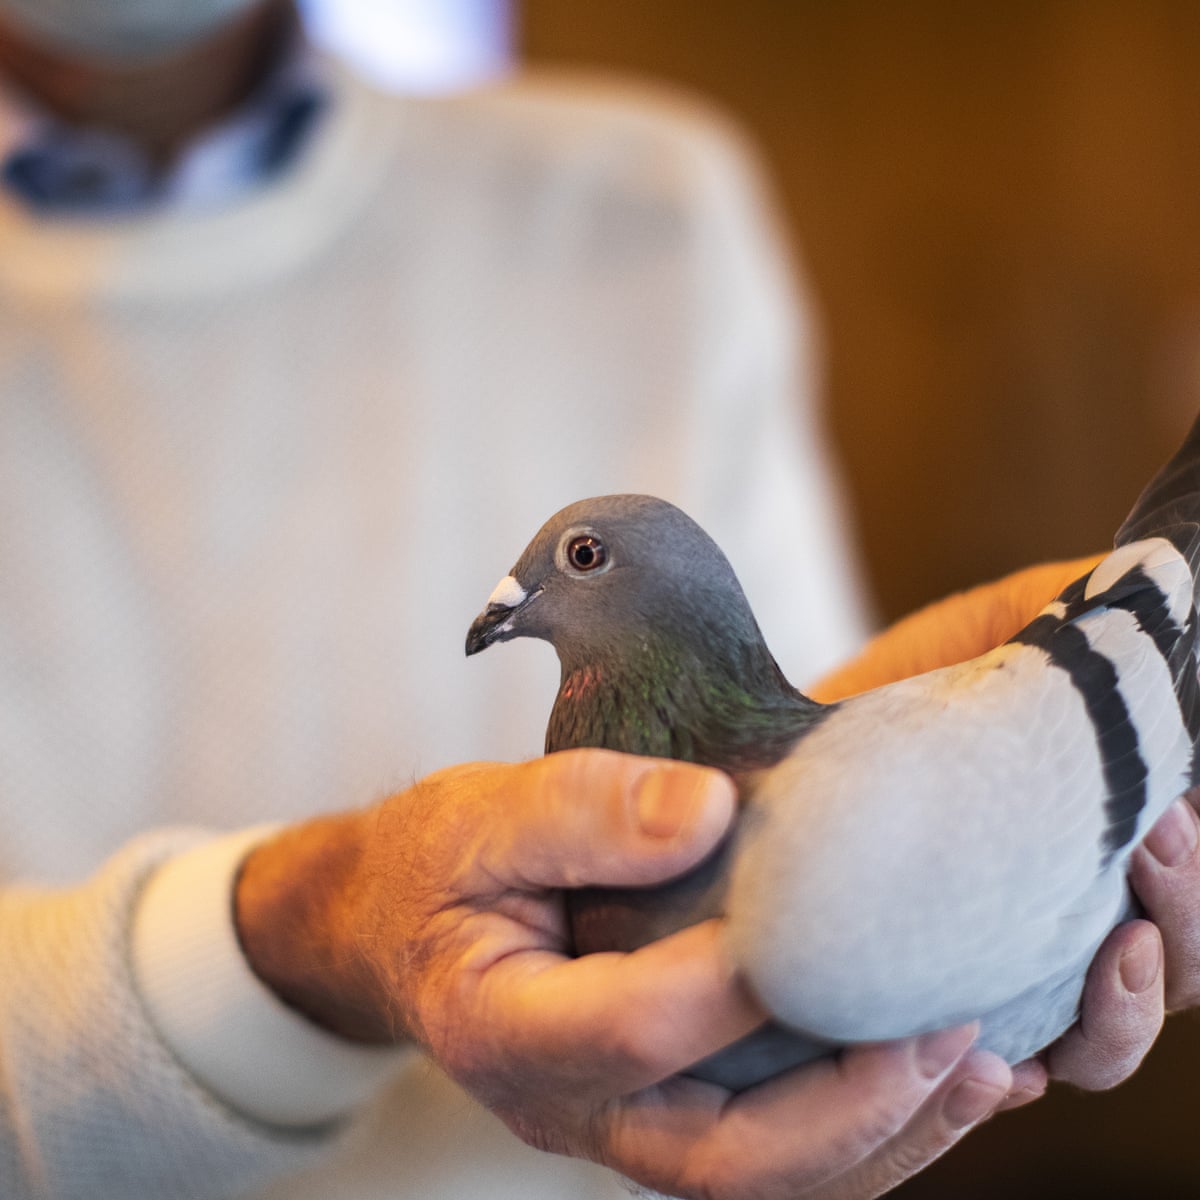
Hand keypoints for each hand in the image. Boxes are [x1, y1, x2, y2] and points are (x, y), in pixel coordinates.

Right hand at [235, 750, 1010, 1198]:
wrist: (402, 925)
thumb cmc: (440, 863)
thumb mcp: (481, 815)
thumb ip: (579, 811)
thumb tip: (711, 811)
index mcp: (504, 1029)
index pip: (633, 1027)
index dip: (733, 983)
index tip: (828, 913)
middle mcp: (567, 1106)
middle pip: (721, 1157)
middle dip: (848, 1105)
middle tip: (946, 1032)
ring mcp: (618, 1123)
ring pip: (762, 1176)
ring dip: (880, 1135)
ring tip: (982, 1068)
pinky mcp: (661, 1108)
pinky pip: (768, 1150)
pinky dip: (859, 1127)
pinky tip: (932, 1075)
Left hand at [812, 554, 1183, 1097]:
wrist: (776, 743)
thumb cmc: (895, 684)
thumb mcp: (995, 628)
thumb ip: (1078, 614)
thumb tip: (1168, 582)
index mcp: (1102, 834)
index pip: (1194, 878)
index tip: (1173, 807)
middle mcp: (1070, 912)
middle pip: (1185, 961)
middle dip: (1194, 908)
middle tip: (1155, 837)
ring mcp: (1008, 970)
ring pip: (1114, 1037)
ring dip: (1136, 1002)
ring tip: (1112, 945)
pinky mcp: (932, 1009)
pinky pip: (1005, 1077)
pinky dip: (1026, 1077)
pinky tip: (1005, 1061)